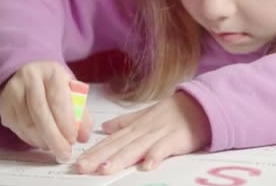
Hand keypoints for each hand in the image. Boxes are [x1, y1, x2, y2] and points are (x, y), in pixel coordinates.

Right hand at [0, 61, 92, 162]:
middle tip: (64, 154)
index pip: (58, 100)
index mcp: (51, 72)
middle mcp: (30, 79)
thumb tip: (84, 135)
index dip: (66, 123)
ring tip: (55, 148)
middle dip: (54, 138)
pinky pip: (18, 128)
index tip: (73, 139)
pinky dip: (32, 140)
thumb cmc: (53, 84)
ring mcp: (13, 91)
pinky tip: (42, 142)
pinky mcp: (4, 105)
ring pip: (27, 124)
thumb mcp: (71, 90)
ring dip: (43, 141)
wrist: (26, 72)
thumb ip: (81, 112)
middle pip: (40, 113)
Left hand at [76, 91, 210, 173]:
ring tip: (105, 170)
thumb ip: (124, 123)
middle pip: (117, 146)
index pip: (110, 141)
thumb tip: (104, 128)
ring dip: (120, 159)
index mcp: (134, 127)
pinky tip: (146, 166)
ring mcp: (158, 134)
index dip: (93, 151)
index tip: (77, 161)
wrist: (199, 105)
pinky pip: (164, 148)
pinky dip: (155, 156)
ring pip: (136, 148)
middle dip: (98, 158)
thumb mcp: (144, 116)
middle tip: (81, 168)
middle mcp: (142, 131)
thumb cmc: (171, 113)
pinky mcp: (175, 139)